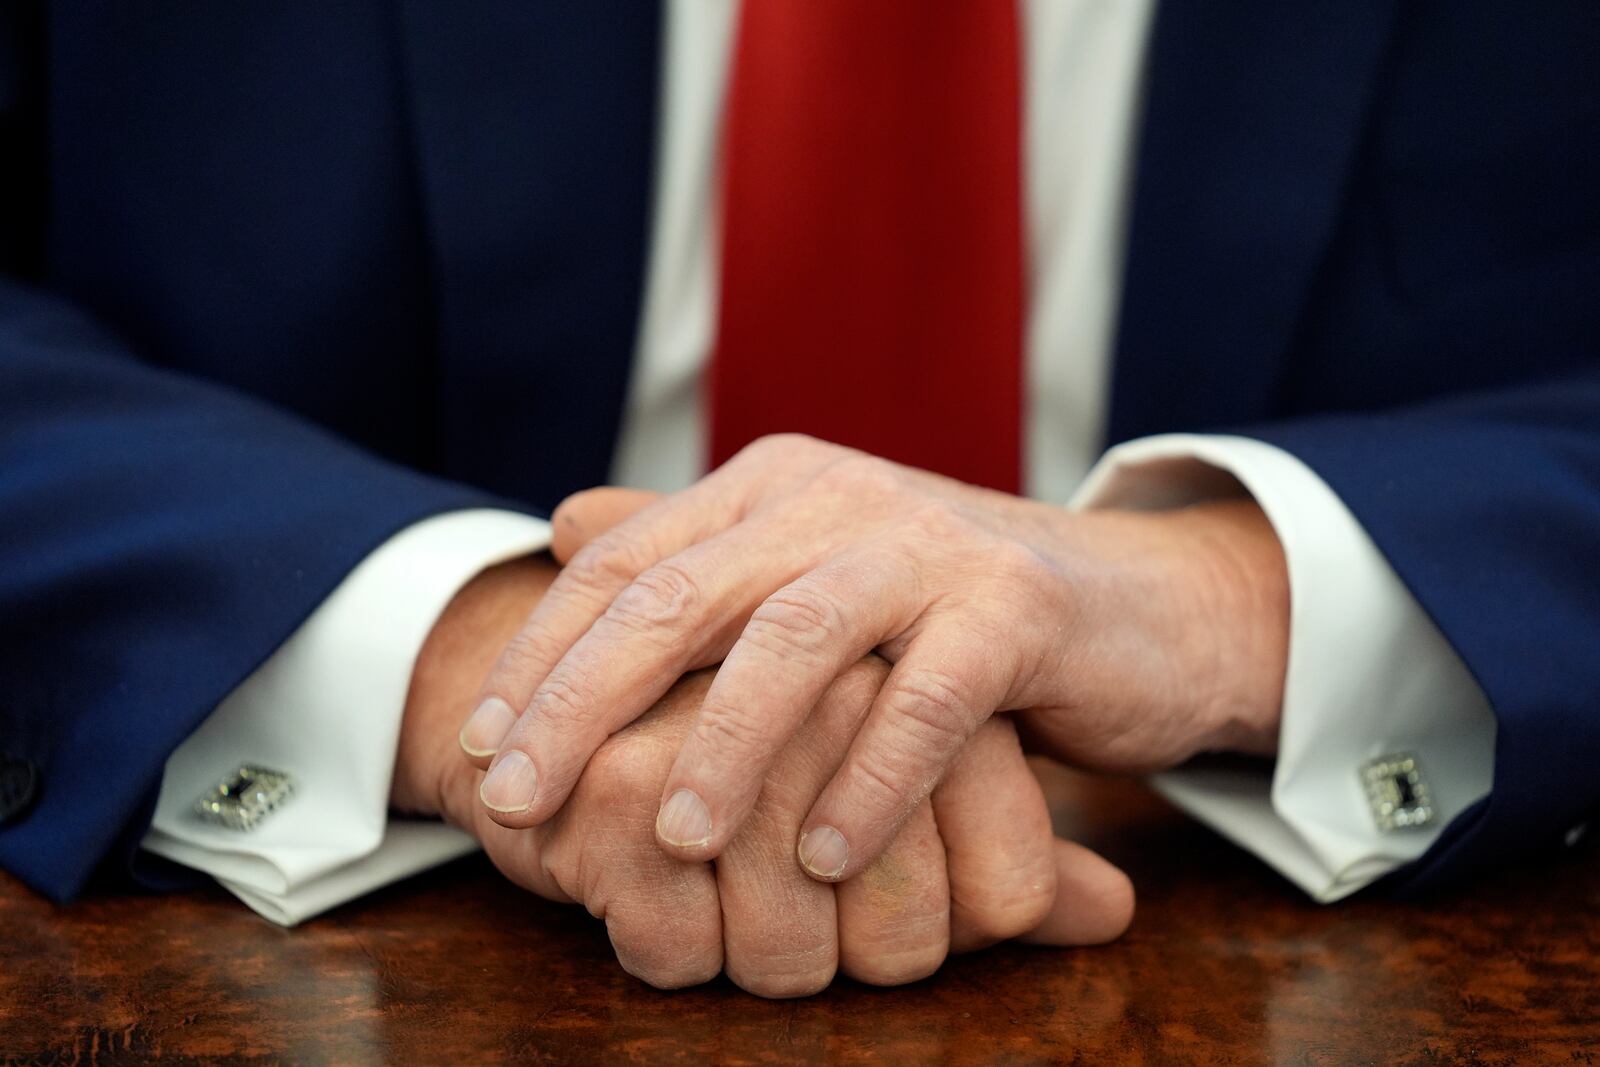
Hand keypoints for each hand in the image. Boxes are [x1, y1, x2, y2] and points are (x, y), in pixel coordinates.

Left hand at [462, 436, 1287, 881]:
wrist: (1134, 607)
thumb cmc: (945, 612)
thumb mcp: (811, 569)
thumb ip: (695, 552)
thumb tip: (561, 526)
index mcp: (773, 485)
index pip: (624, 562)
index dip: (540, 655)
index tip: (478, 750)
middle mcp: (838, 494)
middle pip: (682, 595)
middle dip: (585, 703)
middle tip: (517, 803)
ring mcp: (929, 544)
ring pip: (797, 641)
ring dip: (725, 748)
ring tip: (676, 842)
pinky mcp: (1014, 608)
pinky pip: (927, 701)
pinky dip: (870, 781)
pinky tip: (825, 856)